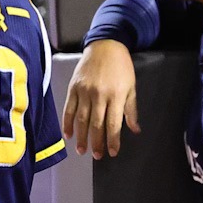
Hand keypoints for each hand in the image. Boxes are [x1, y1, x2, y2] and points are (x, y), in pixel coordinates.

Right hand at [62, 39, 140, 158]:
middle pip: (96, 124)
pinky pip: (69, 109)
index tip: (112, 152)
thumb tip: (135, 130)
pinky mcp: (73, 88)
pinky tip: (68, 134)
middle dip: (97, 142)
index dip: (113, 140)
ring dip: (82, 137)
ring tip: (82, 151)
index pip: (113, 123)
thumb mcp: (131, 87)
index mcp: (116, 96)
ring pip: (82, 119)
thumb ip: (131, 109)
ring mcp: (84, 92)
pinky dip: (67, 123)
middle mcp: (99, 95)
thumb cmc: (121, 66)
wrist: (105, 45)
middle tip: (97, 156)